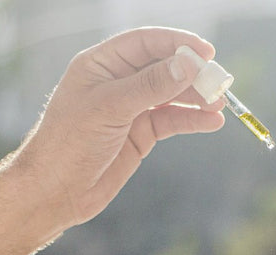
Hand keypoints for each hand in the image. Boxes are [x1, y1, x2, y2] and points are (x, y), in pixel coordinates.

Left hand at [12, 26, 226, 228]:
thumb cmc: (70, 142)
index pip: (145, 43)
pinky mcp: (140, 135)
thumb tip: (187, 65)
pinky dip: (192, 120)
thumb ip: (150, 85)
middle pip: (163, 67)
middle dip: (192, 73)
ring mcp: (130, 109)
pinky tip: (211, 122)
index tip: (206, 52)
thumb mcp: (110, 108)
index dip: (176, 43)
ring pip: (171, 95)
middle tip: (220, 81)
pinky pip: (172, 121)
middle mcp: (117, 82)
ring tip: (219, 103)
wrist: (56, 191)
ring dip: (196, 97)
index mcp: (101, 64)